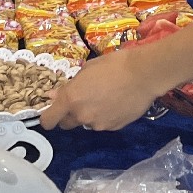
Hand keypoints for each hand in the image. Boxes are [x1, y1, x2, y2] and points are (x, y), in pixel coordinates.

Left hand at [41, 44, 164, 131]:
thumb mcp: (87, 69)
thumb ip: (69, 86)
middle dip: (70, 114)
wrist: (144, 74)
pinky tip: (116, 102)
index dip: (48, 117)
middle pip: (66, 124)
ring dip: (89, 114)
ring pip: (86, 123)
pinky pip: (103, 124)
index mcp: (71, 99)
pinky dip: (105, 116)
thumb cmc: (114, 64)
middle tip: (82, 100)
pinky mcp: (114, 128)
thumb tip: (54, 96)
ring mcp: (98, 124)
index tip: (52, 112)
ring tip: (105, 97)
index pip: (49, 120)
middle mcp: (81, 116)